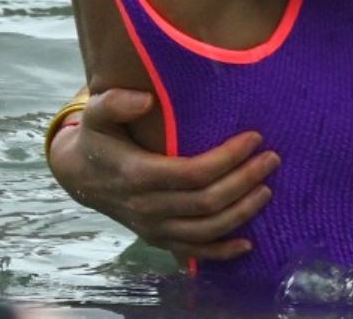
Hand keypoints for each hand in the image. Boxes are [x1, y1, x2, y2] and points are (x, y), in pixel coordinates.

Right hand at [46, 88, 278, 261]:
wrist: (80, 176)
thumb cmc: (97, 138)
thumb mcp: (95, 114)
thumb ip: (114, 102)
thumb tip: (145, 100)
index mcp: (136, 174)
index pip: (192, 173)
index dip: (227, 158)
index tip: (254, 138)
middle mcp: (146, 207)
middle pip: (206, 202)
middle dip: (244, 181)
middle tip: (272, 159)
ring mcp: (153, 228)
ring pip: (206, 230)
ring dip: (242, 212)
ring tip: (268, 189)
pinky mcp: (158, 239)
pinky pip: (194, 252)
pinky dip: (223, 252)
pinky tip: (249, 243)